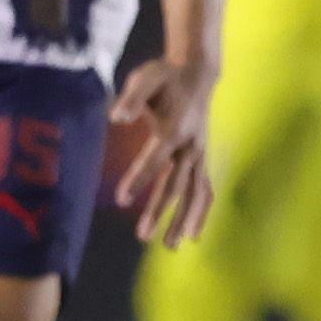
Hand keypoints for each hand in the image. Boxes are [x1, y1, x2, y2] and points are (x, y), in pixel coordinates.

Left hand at [110, 52, 217, 246]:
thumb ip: (132, 97)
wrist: (198, 73)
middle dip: (159, 210)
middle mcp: (190, 146)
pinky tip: (191, 236)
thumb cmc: (166, 76)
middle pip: (175, 183)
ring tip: (170, 246)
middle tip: (143, 235)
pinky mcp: (202, 160)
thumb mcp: (147, 77)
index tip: (121, 199)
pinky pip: (205, 190)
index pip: (155, 157)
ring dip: (183, 220)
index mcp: (174, 127)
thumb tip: (115, 116)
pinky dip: (200, 213)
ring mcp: (200, 155)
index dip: (138, 177)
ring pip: (194, 193)